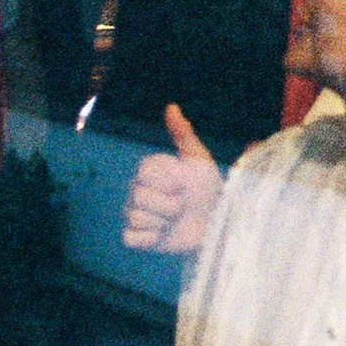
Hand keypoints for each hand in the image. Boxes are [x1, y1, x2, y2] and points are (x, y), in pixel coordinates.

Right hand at [121, 105, 221, 254]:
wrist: (214, 221)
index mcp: (147, 171)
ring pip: (136, 218)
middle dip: (169, 204)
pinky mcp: (135, 238)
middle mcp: (135, 191)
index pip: (144, 172)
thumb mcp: (198, 158)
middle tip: (182, 205)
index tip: (183, 183)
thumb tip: (171, 106)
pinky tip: (164, 234)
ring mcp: (133, 214)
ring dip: (163, 222)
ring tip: (174, 219)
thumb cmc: (206, 187)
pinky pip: (131, 238)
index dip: (168, 180)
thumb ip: (183, 134)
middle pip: (139, 197)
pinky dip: (151, 238)